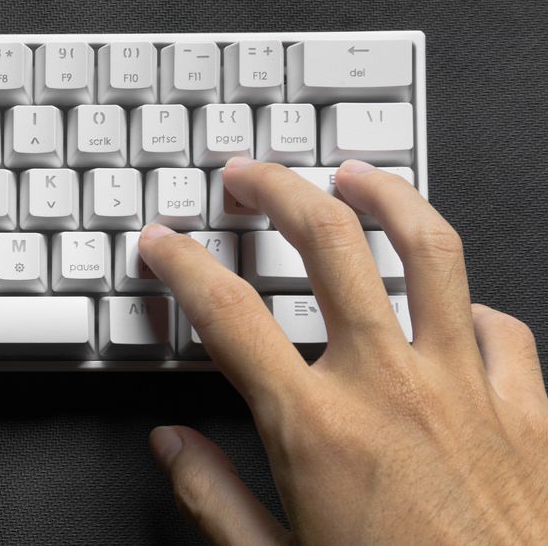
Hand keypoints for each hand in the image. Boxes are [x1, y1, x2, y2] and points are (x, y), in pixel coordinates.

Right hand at [139, 158, 546, 544]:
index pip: (226, 312)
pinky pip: (503, 324)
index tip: (162, 243)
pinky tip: (455, 300)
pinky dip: (472, 301)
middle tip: (250, 175)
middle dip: (278, 190)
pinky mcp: (529, 408)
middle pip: (328, 243)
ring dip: (385, 197)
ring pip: (428, 249)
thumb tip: (170, 446)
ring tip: (355, 177)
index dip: (181, 263)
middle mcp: (391, 386)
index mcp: (318, 427)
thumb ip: (213, 497)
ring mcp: (466, 386)